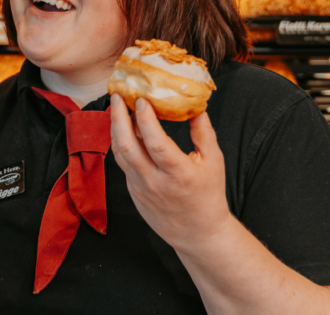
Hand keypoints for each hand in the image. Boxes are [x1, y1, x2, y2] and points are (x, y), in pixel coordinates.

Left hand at [109, 94, 232, 252]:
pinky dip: (120, 143)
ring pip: (120, 153)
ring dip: (115, 128)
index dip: (145, 120)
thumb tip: (196, 105)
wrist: (197, 233)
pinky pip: (123, 163)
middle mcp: (155, 182)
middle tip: (118, 96)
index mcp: (179, 174)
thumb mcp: (214, 163)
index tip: (141, 99)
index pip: (156, 143)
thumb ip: (204, 133)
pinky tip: (122, 128)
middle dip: (119, 117)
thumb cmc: (208, 196)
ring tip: (116, 107)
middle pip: (128, 146)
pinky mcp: (133, 191)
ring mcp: (140, 188)